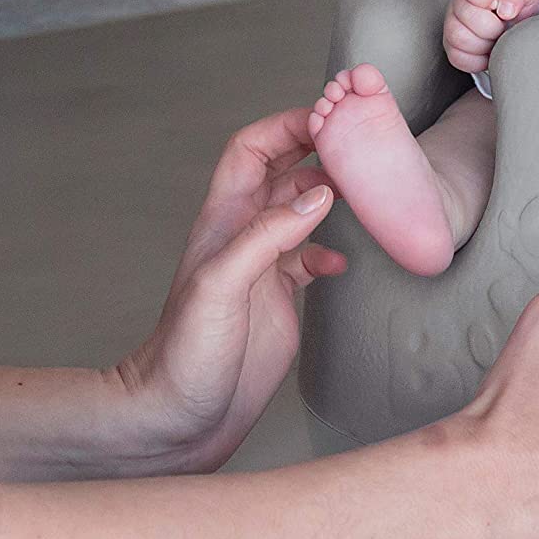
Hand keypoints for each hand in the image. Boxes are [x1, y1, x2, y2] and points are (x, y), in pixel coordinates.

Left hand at [112, 108, 346, 471]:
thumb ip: (268, 236)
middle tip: (354, 143)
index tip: (325, 118)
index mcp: (223, 220)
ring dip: (328, 197)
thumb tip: (319, 195)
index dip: (284, 126)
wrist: (178, 419)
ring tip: (361, 194)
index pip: (251, 150)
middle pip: (280, 171)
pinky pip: (309, 257)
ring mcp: (261, 266)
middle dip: (315, 150)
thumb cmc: (183, 355)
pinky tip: (342, 264)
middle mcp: (242, 235)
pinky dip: (330, 251)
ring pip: (299, 210)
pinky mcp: (277, 298)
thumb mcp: (222, 285)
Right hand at [442, 0, 538, 73]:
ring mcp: (452, 25)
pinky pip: (459, 58)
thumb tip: (505, 8)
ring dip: (485, 43)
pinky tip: (489, 49)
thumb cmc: (517, 4)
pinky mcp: (452, 49)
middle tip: (503, 24)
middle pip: (467, 16)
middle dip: (492, 25)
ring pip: (460, 38)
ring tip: (496, 36)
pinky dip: (479, 59)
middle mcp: (458, 1)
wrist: (516, 24)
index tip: (498, 4)